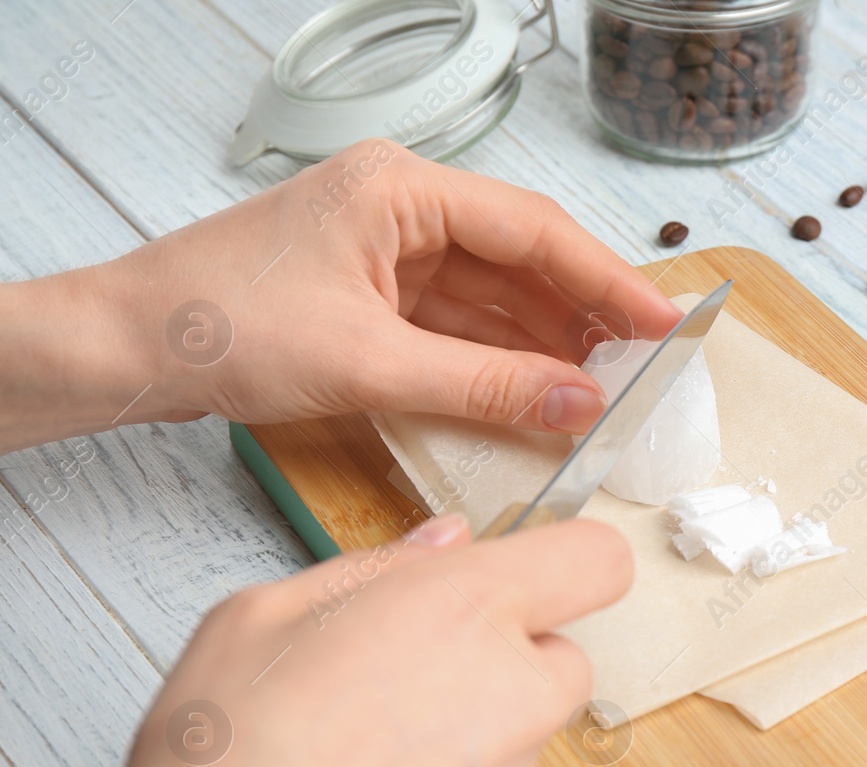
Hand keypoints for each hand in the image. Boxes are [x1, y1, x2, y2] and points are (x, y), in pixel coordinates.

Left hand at [0, 139, 682, 452]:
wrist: (129, 348)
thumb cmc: (221, 325)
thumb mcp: (369, 363)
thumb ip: (487, 384)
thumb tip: (581, 404)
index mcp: (401, 188)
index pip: (531, 230)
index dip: (606, 281)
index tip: (663, 324)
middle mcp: (403, 207)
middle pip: (523, 259)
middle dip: (585, 315)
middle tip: (648, 366)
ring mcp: (390, 250)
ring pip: (498, 296)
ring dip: (550, 342)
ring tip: (609, 388)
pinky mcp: (378, 294)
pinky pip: (462, 324)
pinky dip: (504, 359)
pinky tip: (546, 390)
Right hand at [0, 513, 631, 766]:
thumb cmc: (228, 760)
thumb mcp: (264, 615)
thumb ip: (376, 569)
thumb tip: (442, 546)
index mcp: (468, 611)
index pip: (594, 560)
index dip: (565, 563)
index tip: (526, 575)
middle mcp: (517, 697)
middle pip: (559, 658)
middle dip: (501, 660)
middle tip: (405, 677)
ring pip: (519, 744)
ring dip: (467, 742)